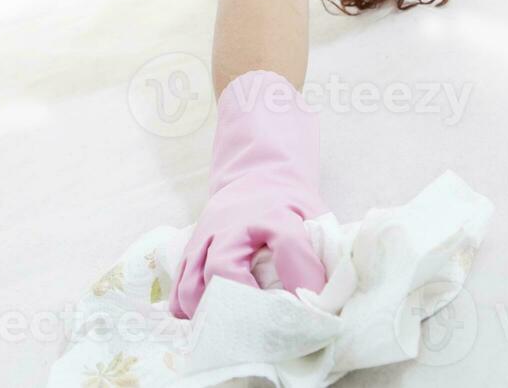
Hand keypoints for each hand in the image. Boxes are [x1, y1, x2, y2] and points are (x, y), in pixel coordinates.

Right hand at [169, 69, 327, 319]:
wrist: (256, 175)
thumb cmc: (290, 205)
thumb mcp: (315, 216)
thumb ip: (323, 252)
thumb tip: (328, 302)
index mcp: (274, 214)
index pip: (289, 245)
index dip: (303, 279)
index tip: (311, 309)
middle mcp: (233, 224)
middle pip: (223, 266)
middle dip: (240, 305)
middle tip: (261, 330)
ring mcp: (207, 237)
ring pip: (193, 280)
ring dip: (209, 312)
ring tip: (230, 332)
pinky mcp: (191, 248)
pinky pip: (179, 283)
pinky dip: (187, 307)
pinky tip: (208, 321)